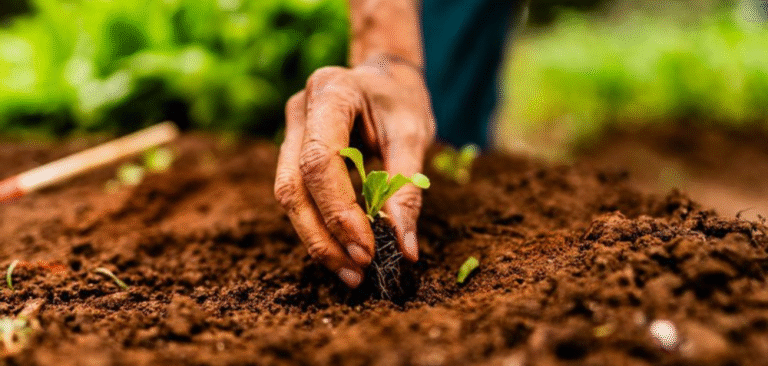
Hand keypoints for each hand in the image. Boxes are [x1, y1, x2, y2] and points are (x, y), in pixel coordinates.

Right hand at [274, 54, 434, 287]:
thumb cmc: (400, 102)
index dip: (338, 211)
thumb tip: (405, 248)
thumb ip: (406, 189)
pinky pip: (297, 196)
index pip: (320, 160)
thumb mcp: (414, 135)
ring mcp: (290, 131)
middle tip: (357, 272)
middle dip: (323, 236)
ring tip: (350, 273)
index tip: (367, 250)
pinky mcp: (292, 152)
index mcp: (330, 92)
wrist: (384, 78)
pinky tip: (341, 252)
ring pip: (288, 196)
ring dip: (317, 240)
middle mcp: (299, 110)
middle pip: (293, 185)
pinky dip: (318, 228)